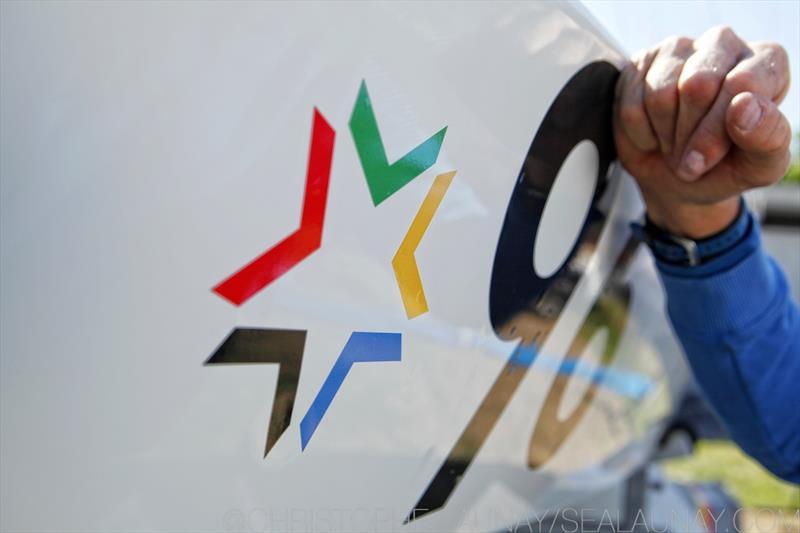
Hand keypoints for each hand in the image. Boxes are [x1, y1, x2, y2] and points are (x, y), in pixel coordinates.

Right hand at [613, 26, 791, 237]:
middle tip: (689, 157)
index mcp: (766, 62)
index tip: (703, 162)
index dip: (716, 130)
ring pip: (660, 94)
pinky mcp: (640, 63)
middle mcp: (724, 45)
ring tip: (674, 144)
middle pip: (697, 85)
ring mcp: (679, 49)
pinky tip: (653, 133)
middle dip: (687, 134)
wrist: (676, 180)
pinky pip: (629, 103)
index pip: (740, 84)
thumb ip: (768, 138)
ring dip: (664, 134)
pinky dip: (639, 132)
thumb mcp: (759, 167)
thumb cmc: (726, 169)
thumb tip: (744, 106)